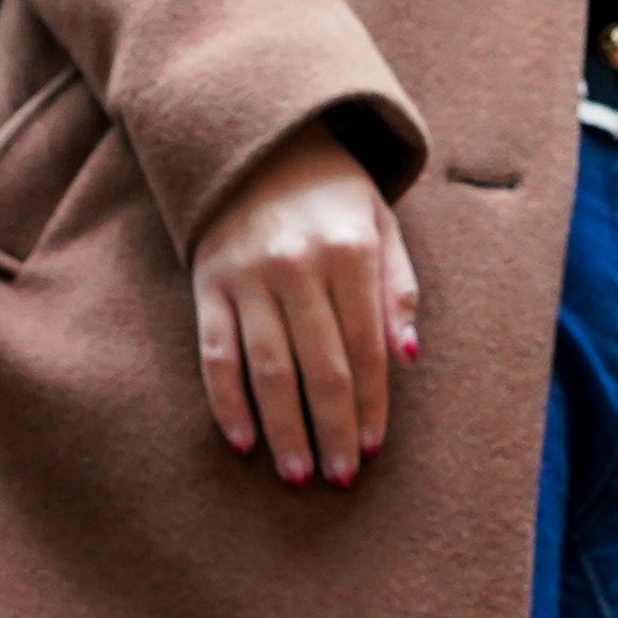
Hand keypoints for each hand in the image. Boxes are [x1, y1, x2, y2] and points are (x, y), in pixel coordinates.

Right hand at [183, 120, 420, 487]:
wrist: (255, 139)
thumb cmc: (331, 192)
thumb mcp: (381, 223)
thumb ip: (399, 288)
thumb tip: (410, 356)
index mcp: (350, 251)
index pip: (366, 347)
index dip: (371, 403)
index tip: (372, 447)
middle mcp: (297, 266)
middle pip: (320, 368)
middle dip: (332, 429)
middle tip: (339, 477)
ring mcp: (247, 278)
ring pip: (268, 371)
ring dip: (284, 429)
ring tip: (298, 474)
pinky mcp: (208, 285)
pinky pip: (216, 355)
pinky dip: (227, 402)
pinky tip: (243, 441)